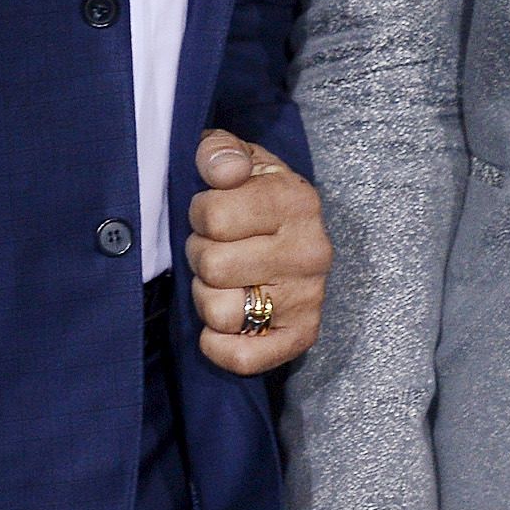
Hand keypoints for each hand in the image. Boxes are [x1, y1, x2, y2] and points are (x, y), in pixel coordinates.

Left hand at [184, 129, 328, 374]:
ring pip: (220, 311)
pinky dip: (218, 345)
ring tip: (223, 279)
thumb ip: (220, 150)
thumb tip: (223, 170)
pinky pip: (243, 358)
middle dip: (200, 255)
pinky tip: (221, 323)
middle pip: (213, 266)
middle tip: (215, 248)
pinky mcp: (302, 336)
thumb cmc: (255, 194)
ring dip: (207, 296)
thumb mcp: (239, 158)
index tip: (210, 213)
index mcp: (295, 200)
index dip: (199, 214)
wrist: (296, 233)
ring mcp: (309, 297)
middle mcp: (310, 251)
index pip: (213, 217)